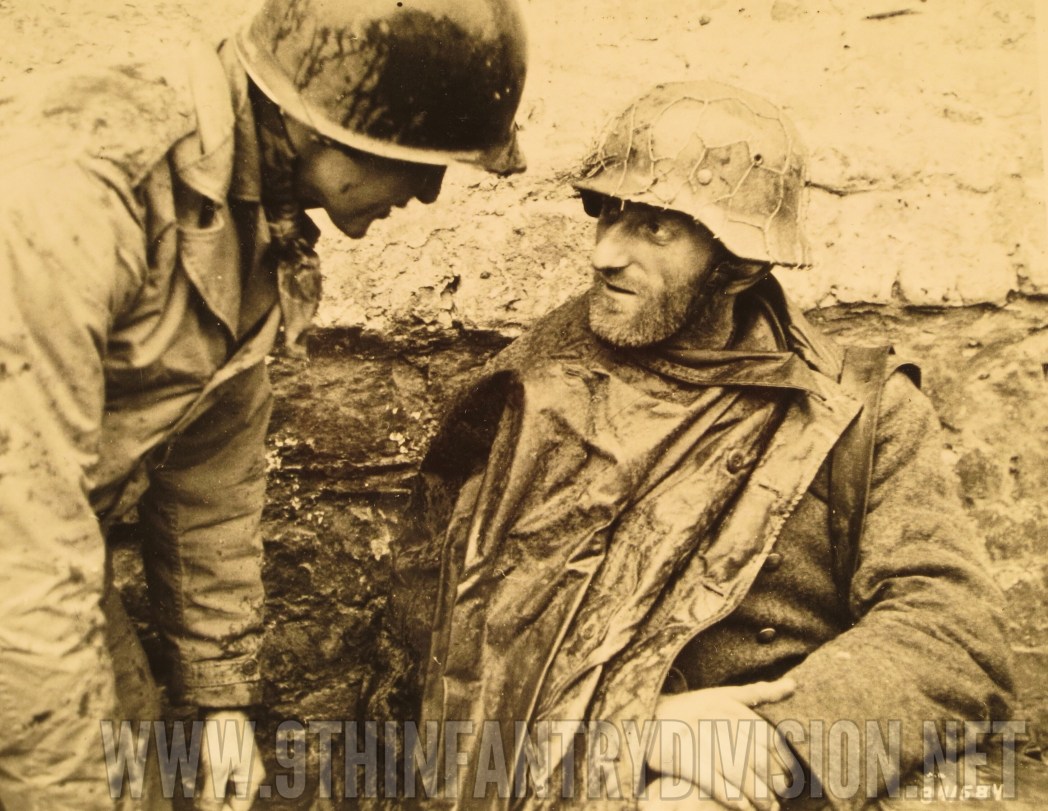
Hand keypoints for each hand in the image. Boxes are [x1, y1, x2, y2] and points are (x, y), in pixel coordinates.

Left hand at [197, 709, 265, 810]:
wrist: (223, 708)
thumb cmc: (223, 737)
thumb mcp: (216, 769)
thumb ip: (212, 795)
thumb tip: (208, 810)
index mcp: (251, 779)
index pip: (238, 808)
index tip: (203, 809)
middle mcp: (248, 776)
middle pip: (231, 801)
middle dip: (213, 804)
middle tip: (198, 801)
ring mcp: (239, 769)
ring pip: (223, 792)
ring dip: (210, 795)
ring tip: (197, 792)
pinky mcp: (229, 762)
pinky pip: (220, 781)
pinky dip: (209, 784)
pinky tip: (200, 781)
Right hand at [645, 678, 800, 810]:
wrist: (649, 718)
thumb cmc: (693, 708)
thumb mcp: (724, 694)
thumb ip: (759, 692)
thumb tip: (794, 685)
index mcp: (728, 705)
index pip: (766, 736)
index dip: (781, 760)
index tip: (787, 777)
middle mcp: (715, 719)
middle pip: (755, 756)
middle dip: (770, 781)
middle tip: (777, 797)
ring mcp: (698, 739)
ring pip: (739, 772)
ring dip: (756, 794)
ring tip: (765, 805)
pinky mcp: (683, 758)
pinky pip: (715, 782)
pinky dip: (733, 798)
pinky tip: (743, 806)